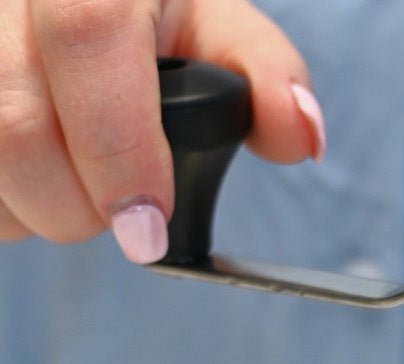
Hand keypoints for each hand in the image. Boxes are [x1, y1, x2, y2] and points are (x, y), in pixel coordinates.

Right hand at [0, 0, 323, 259]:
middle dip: (77, 207)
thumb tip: (301, 134)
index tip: (148, 228)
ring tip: (74, 184)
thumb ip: (265, 75)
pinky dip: (6, 206)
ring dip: (33, 209)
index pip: (87, 34)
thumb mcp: (211, 24)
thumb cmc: (147, 17)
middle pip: (18, 125)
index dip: (118, 146)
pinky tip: (32, 181)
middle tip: (123, 210)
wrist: (61, 4)